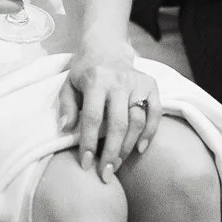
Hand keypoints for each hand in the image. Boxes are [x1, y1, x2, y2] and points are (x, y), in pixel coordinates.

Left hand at [56, 44, 160, 182]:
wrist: (106, 46)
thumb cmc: (85, 71)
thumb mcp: (69, 84)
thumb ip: (67, 106)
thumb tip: (66, 128)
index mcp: (96, 80)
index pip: (93, 117)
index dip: (89, 143)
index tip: (86, 164)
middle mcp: (119, 81)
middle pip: (118, 124)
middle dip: (111, 153)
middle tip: (105, 174)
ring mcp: (137, 83)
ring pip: (137, 121)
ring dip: (128, 147)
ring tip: (117, 164)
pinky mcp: (151, 85)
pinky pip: (155, 113)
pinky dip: (150, 132)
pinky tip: (140, 149)